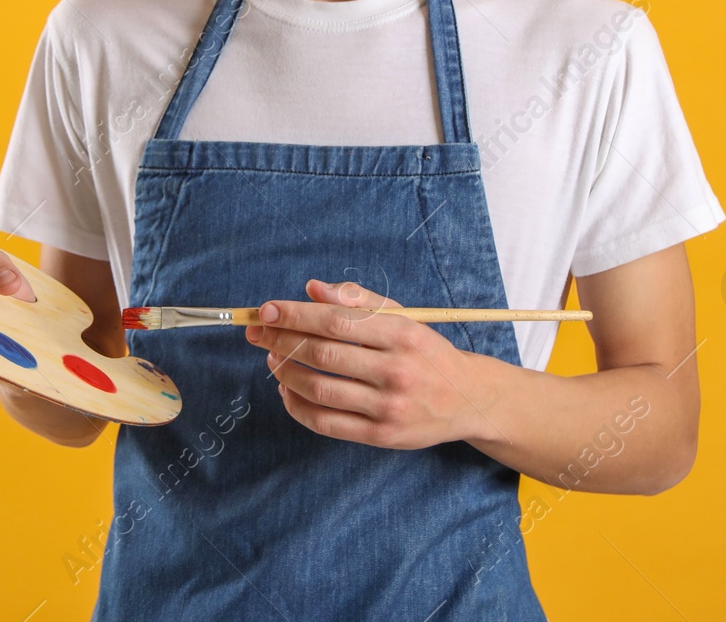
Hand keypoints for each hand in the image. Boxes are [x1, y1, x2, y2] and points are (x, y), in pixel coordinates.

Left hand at [243, 278, 489, 449]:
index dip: (295, 314)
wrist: (468, 399)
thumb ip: (357, 300)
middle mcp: (396, 370)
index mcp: (402, 333)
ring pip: (320, 389)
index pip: (336, 320)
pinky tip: (287, 391)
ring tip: (271, 359)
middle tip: (256, 332)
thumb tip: (312, 288)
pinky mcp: (381, 436)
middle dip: (281, 340)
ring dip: (285, 372)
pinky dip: (297, 406)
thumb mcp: (403, 317)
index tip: (266, 310)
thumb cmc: (425, 352)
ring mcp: (389, 406)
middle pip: (323, 353)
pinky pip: (326, 423)